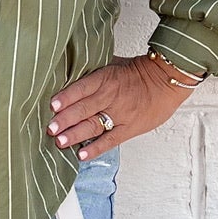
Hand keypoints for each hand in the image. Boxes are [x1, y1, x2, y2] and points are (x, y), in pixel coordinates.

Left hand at [45, 54, 199, 161]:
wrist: (167, 80)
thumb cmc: (138, 72)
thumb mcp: (113, 64)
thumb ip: (93, 72)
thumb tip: (68, 74)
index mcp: (105, 78)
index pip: (82, 88)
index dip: (66, 97)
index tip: (52, 105)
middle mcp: (111, 97)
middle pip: (84, 109)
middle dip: (65, 119)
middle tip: (50, 128)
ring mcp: (120, 114)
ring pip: (94, 125)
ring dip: (75, 135)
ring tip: (60, 142)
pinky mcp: (129, 128)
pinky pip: (110, 140)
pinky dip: (96, 149)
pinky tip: (82, 155)